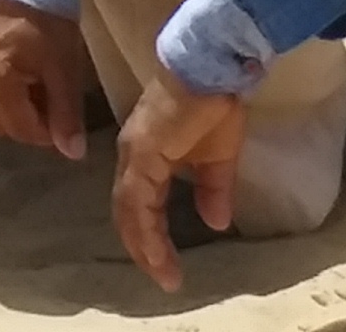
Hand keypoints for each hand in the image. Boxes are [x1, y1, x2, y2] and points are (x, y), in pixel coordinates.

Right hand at [0, 0, 93, 156]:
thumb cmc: (47, 19)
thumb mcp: (64, 68)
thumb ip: (66, 114)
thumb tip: (73, 154)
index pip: (21, 131)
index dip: (48, 133)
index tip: (66, 118)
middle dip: (25, 125)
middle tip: (50, 106)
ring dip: (8, 109)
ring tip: (33, 88)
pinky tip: (15, 71)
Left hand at [111, 72, 248, 290]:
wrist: (213, 67)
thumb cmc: (213, 105)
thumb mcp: (218, 158)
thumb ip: (213, 189)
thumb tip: (216, 222)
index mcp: (145, 158)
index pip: (138, 205)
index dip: (149, 237)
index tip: (167, 268)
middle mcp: (132, 157)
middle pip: (127, 212)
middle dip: (142, 248)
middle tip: (162, 278)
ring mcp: (135, 153)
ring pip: (128, 209)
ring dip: (142, 245)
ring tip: (161, 273)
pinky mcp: (144, 151)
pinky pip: (138, 197)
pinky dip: (144, 227)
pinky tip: (156, 250)